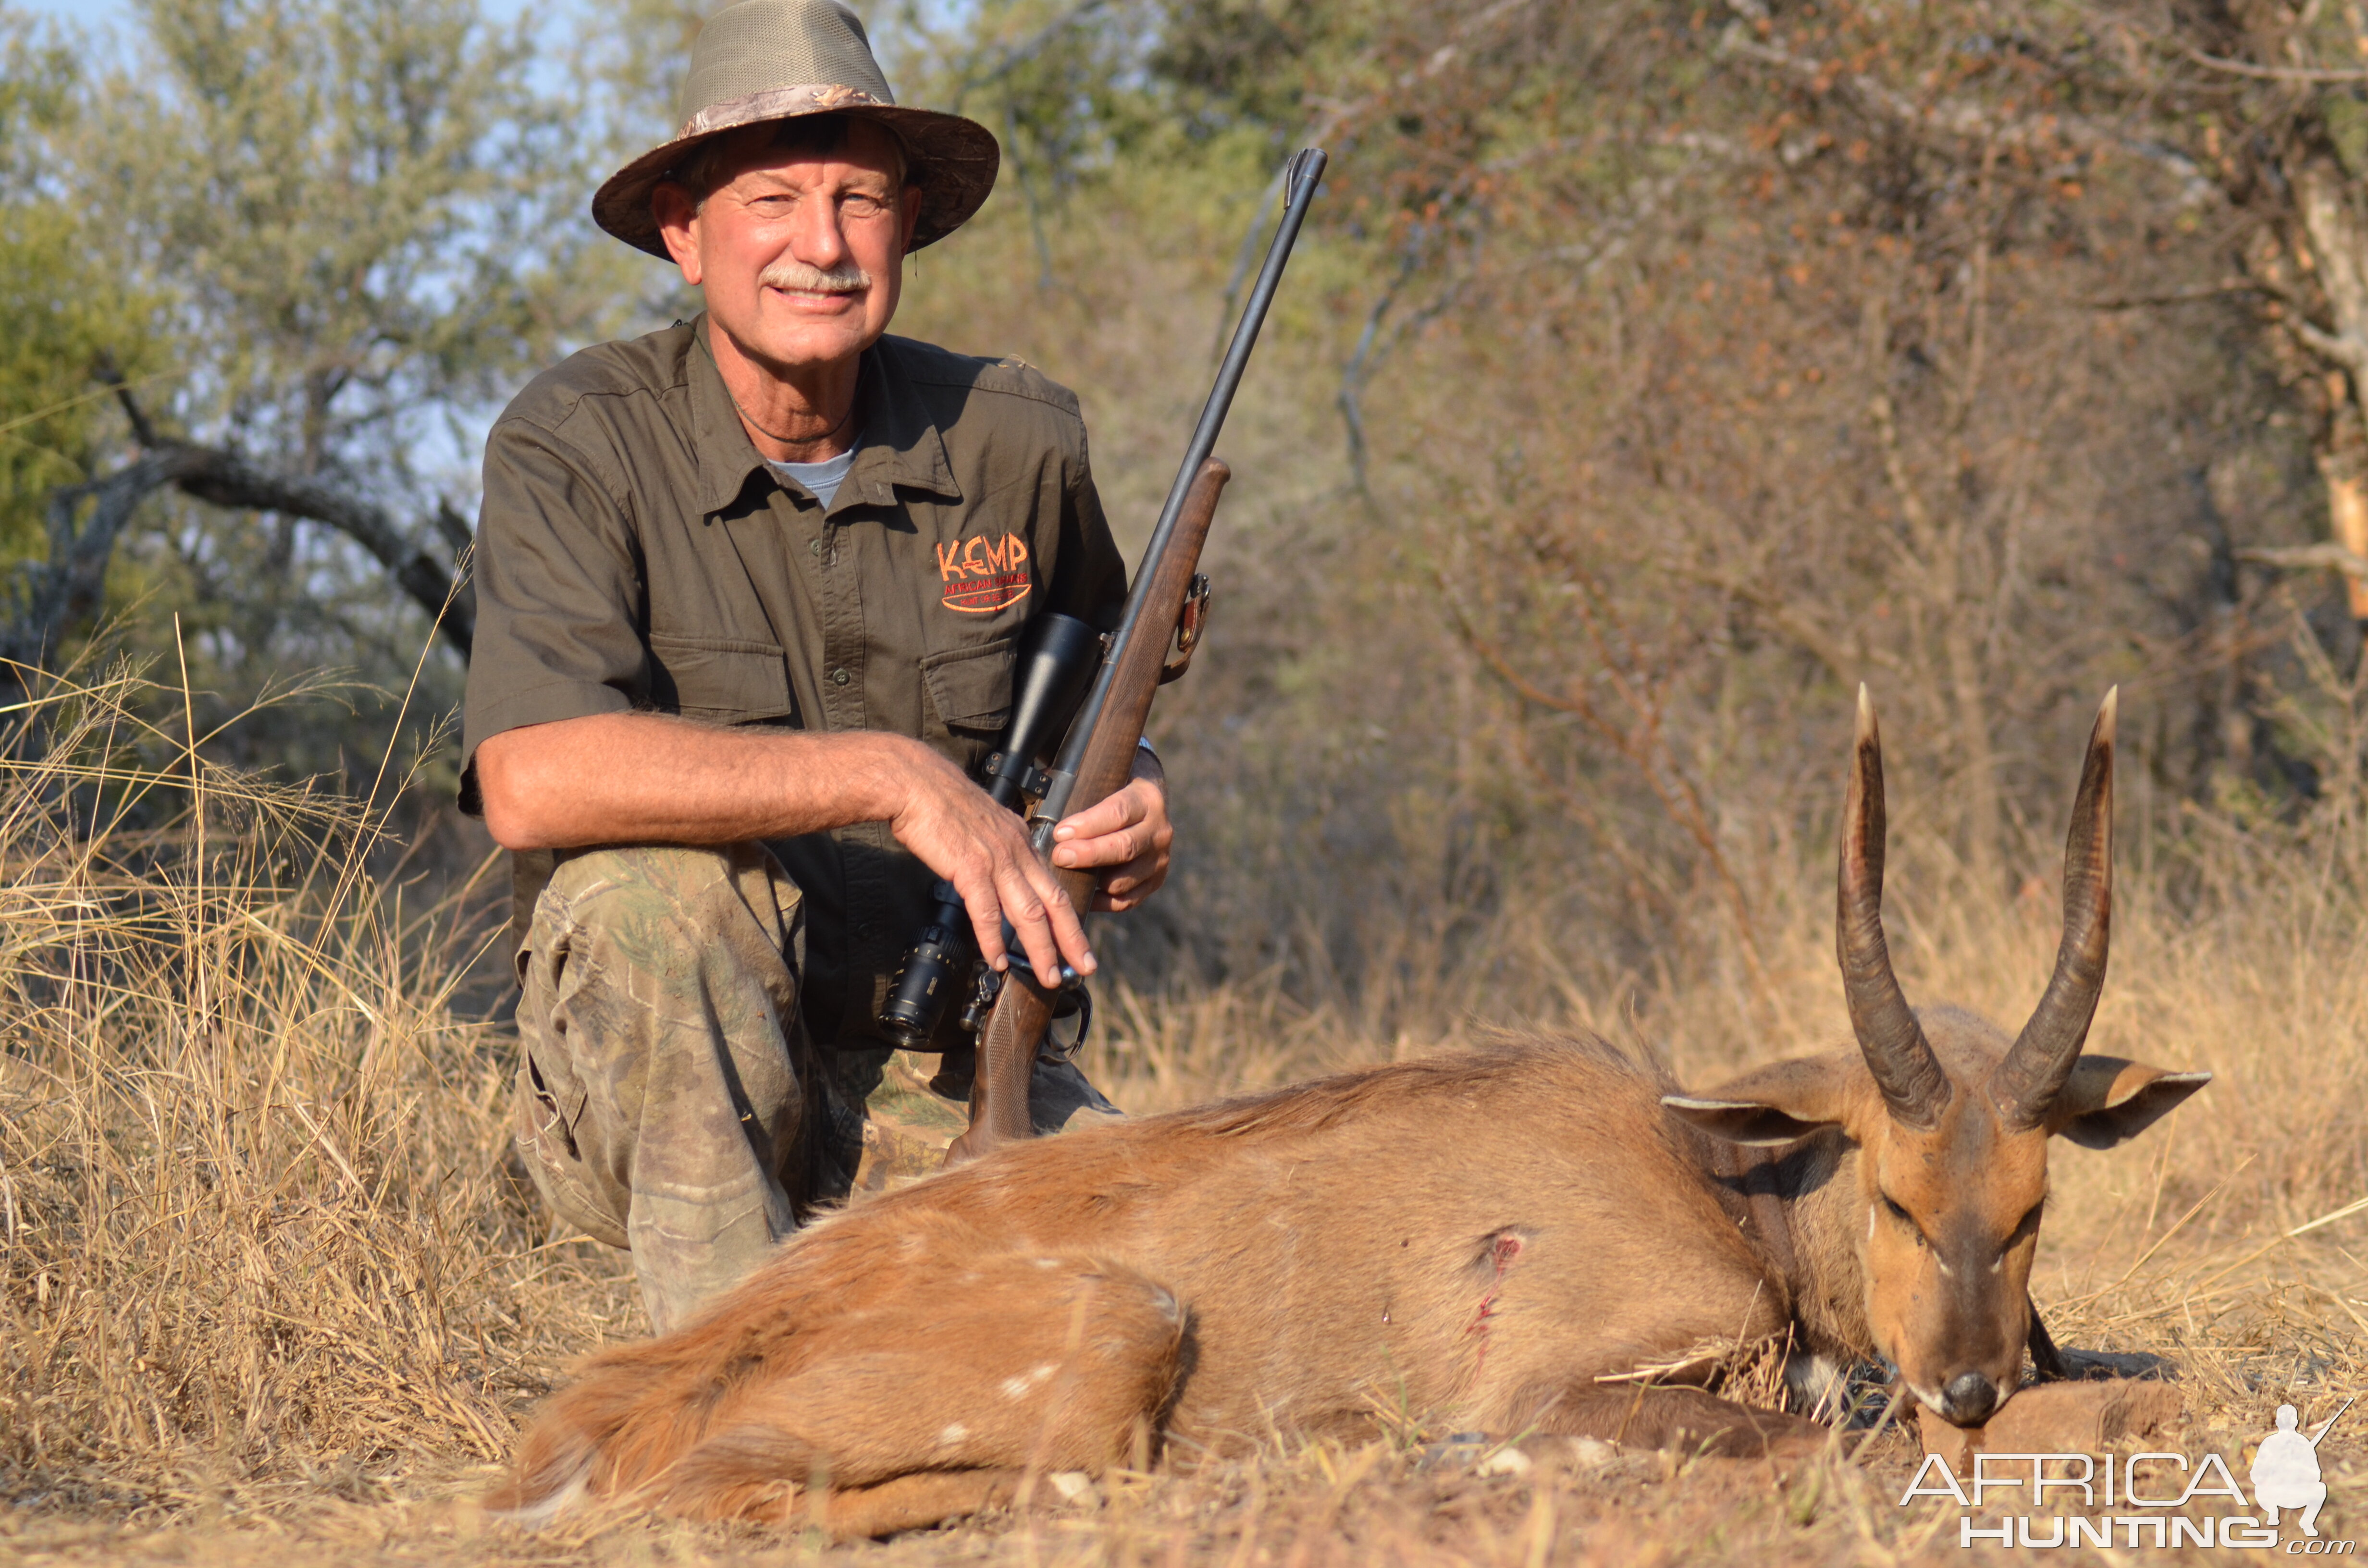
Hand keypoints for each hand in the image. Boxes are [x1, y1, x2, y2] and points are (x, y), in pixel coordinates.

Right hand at [883, 739, 1092, 981]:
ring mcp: (995, 861)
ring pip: (1028, 913)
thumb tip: (1000, 874)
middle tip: (1085, 967)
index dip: (1069, 918)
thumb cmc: (941, 802)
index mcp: (1021, 841)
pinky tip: (999, 961)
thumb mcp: (984, 823)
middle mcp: (1015, 852)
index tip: (1078, 943)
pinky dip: (995, 940)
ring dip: (1040, 949)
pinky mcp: (970, 868)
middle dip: (1071, 940)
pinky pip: (988, 912)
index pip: (1053, 886)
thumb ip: (998, 849)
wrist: (915, 783)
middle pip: (1053, 903)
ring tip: (1048, 976)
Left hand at [1050, 748, 1171, 911]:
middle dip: (1089, 854)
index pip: (1118, 813)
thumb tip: (1039, 784)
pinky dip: (1102, 902)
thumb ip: (1076, 781)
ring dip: (1093, 882)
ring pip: (1125, 880)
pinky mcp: (1154, 881)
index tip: (1060, 833)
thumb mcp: (1103, 775)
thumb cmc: (1113, 786)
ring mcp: (1159, 859)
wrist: (1146, 799)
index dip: (1089, 825)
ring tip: (1065, 877)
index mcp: (1146, 798)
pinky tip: (1081, 895)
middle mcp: (1159, 829)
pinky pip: (1126, 900)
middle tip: (1059, 856)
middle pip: (1124, 847)